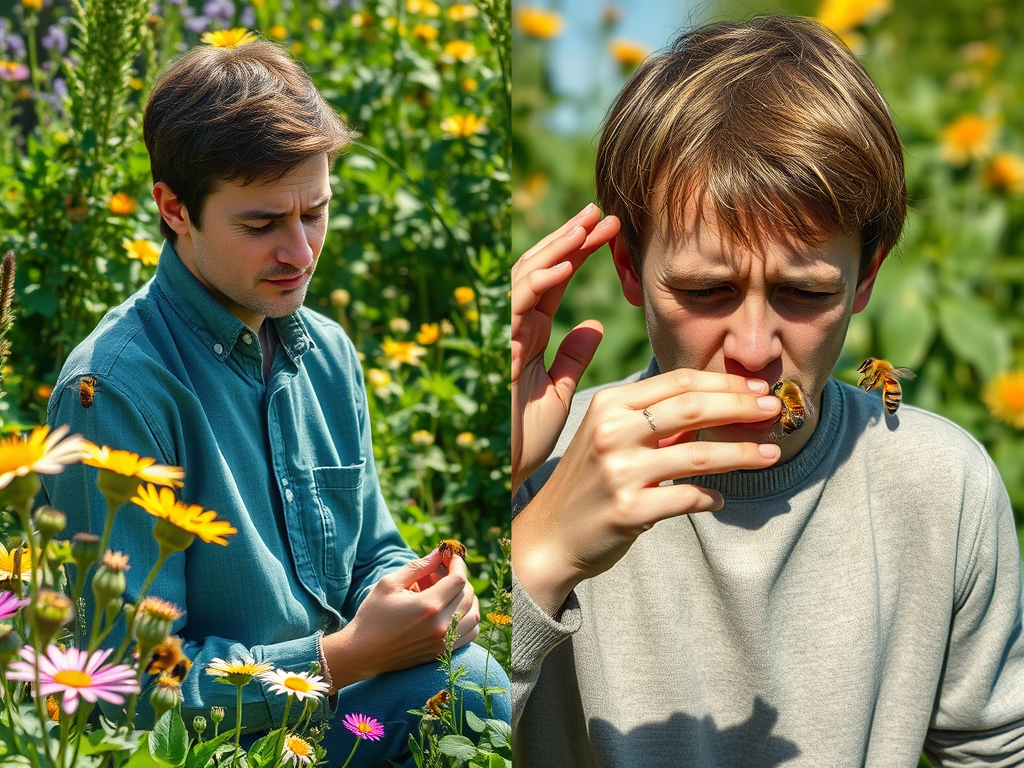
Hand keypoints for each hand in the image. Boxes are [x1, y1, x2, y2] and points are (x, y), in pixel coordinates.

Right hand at [323, 550, 479, 689]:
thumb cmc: (372, 616)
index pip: (458, 580)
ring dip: (467, 597)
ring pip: (473, 615)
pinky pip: (470, 633)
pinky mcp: (443, 654)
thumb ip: (417, 567)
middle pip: (467, 595)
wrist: (362, 653)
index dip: (457, 564)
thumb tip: (438, 553)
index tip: (451, 556)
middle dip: (457, 577)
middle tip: (440, 572)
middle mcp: (441, 626)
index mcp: (427, 607)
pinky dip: (468, 618)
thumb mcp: (389, 584)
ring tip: (448, 590)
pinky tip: (454, 609)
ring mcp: (444, 643)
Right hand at [512, 205, 620, 494]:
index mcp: (529, 336)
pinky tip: (563, 264)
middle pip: (540, 271)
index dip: (578, 253)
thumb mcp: (556, 390)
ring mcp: (501, 338)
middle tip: (600, 211)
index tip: (608, 230)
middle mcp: (512, 330)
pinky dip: (537, 284)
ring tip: (586, 223)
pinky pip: (514, 310)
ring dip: (556, 249)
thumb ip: (571, 355)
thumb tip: (595, 325)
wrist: (496, 474)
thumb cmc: (523, 436)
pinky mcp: (495, 353)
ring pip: (525, 279)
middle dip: (569, 239)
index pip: (555, 283)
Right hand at [512, 368, 782, 614]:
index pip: (678, 381)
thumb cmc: (589, 481)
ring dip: (742, 454)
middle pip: (692, 408)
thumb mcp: (610, 436)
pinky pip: (688, 499)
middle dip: (742, 407)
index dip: (724, 382)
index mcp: (609, 404)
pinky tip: (720, 498)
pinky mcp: (629, 510)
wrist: (551, 534)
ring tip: (771, 455)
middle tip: (776, 410)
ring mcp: (619, 472)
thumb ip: (654, 419)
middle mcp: (611, 432)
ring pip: (698, 455)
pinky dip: (711, 497)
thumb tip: (720, 404)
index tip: (757, 389)